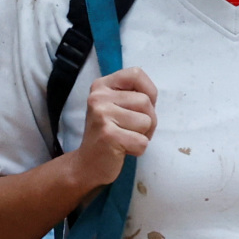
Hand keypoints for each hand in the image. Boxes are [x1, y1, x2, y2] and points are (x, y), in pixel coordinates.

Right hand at [78, 67, 156, 188]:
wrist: (86, 164)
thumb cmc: (109, 134)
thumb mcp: (115, 106)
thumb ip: (131, 94)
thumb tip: (152, 95)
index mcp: (101, 86)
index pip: (136, 74)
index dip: (149, 90)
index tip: (142, 107)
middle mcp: (98, 97)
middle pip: (146, 101)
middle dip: (148, 119)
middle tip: (131, 130)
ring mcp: (102, 115)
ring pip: (147, 121)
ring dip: (143, 135)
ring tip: (126, 139)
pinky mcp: (108, 135)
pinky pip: (142, 141)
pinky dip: (138, 150)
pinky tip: (123, 149)